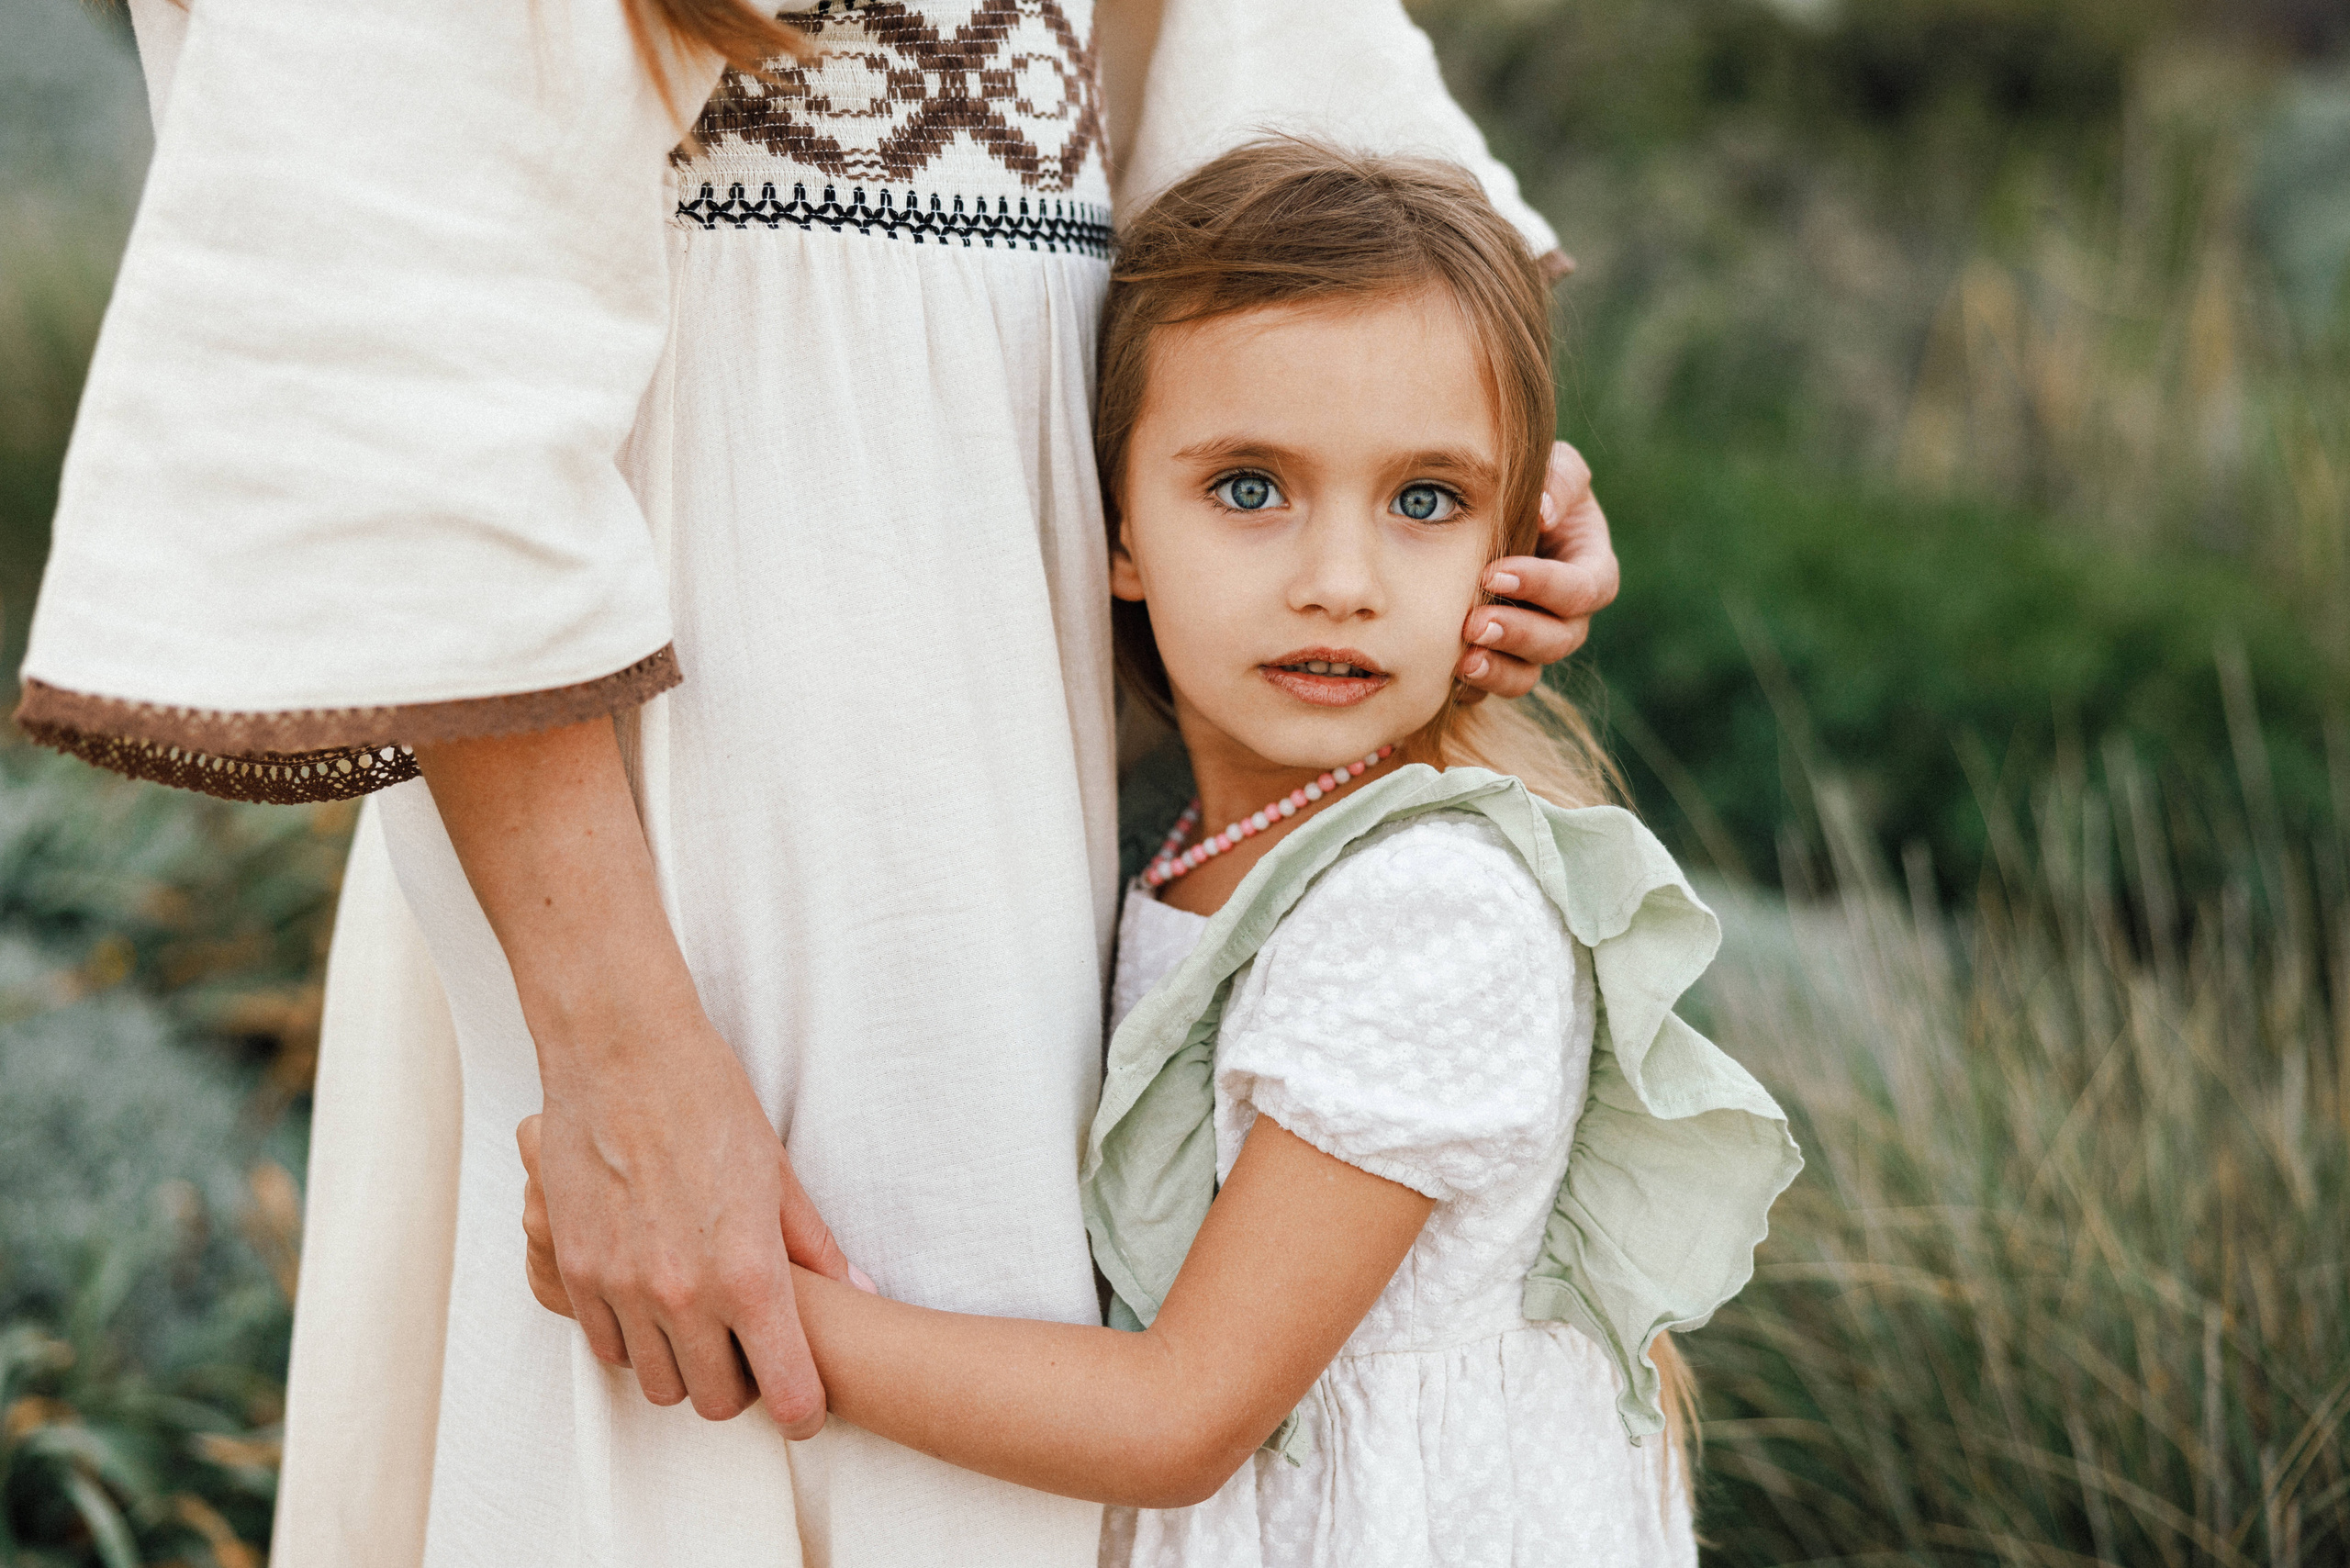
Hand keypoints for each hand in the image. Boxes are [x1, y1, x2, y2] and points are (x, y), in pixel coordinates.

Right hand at [531, 1024, 850, 1433]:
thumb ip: (814, 1247)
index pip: (786, 1390)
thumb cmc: (707, 1100)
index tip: (806, 1409)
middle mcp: (683, 1294)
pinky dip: (633, 1339)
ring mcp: (623, 1288)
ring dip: (683, 1366)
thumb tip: (859, 1291)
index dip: (803, 1411)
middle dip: (740, 1389)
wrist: (621, 1052)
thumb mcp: (776, 1174)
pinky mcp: (575, 1271)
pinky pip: (607, 1346)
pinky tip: (652, 1301)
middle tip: (749, 1352)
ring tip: (699, 1324)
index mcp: (747, 1273)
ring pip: (658, 1383)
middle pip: (717, 1402)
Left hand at [1457, 440, 1620, 700]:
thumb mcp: (1556, 466)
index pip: (1586, 588)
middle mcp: (1568, 614)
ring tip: (1462, 661)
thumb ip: (1560, 478)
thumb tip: (1544, 510)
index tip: (1496, 572)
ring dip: (1498, 671)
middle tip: (1474, 624)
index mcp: (1590, 567)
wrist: (1487, 512)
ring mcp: (1534, 643)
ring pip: (1529, 673)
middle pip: (1561, 639)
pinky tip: (1445, 679)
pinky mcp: (1500, 661)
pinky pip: (1492, 687)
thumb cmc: (1532, 483)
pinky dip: (1472, 687)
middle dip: (1519, 634)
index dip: (1546, 586)